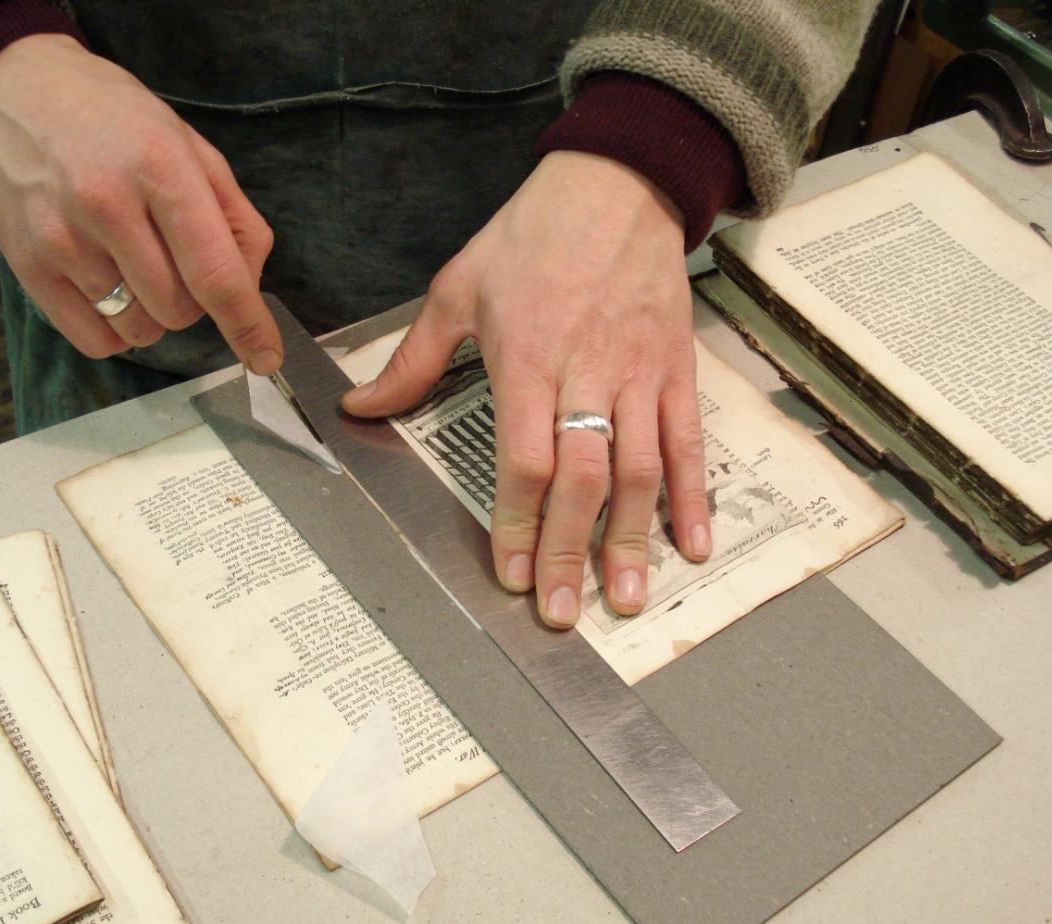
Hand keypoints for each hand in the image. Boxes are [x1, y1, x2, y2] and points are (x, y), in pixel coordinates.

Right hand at [0, 34, 280, 371]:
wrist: (18, 91)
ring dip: (151, 315)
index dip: (247, 324)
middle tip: (170, 258)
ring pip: (138, 330)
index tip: (266, 358)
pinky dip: (114, 330)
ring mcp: (62, 239)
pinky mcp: (28, 265)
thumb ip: (235, 218)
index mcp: (161, 169)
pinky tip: (108, 288)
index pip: (215, 273)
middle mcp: (108, 205)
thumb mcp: (192, 147)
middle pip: (179, 311)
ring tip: (132, 264)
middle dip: (191, 301)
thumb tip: (250, 289)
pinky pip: (94, 340)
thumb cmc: (117, 121)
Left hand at [342, 151, 710, 627]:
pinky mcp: (677, 369)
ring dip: (633, 539)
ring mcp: (638, 374)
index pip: (524, 456)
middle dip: (569, 550)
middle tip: (562, 612)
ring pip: (640, 469)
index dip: (516, 519)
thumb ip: (412, 359)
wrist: (619, 182)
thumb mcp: (457, 286)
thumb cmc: (531, 235)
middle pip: (581, 477)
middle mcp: (587, 373)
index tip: (509, 573)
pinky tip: (693, 544)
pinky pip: (689, 441)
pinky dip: (693, 495)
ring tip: (627, 598)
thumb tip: (358, 409)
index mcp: (528, 356)